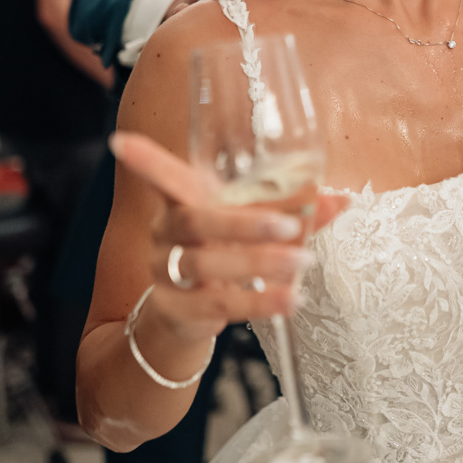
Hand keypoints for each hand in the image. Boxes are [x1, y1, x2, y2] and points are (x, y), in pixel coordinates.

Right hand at [108, 131, 346, 345]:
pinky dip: (260, 301)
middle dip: (242, 223)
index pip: (161, 176)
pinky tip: (291, 300)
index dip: (143, 160)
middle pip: (194, 221)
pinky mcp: (175, 309)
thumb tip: (342, 199)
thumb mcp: (251, 229)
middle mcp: (166, 234)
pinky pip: (219, 305)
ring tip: (303, 263)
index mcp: (183, 203)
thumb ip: (293, 214)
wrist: (185, 320)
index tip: (120, 142)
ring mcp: (165, 273)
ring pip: (206, 265)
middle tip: (289, 227)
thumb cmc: (222, 256)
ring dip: (260, 264)